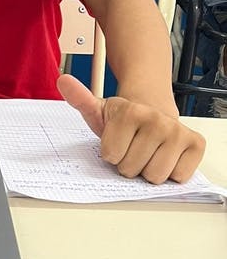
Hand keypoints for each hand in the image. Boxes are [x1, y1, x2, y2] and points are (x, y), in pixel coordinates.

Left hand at [56, 74, 205, 183]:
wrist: (153, 111)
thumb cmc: (124, 120)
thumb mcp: (98, 110)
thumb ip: (80, 98)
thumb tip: (63, 81)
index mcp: (131, 112)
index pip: (110, 156)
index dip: (111, 153)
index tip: (118, 140)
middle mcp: (157, 119)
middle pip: (131, 169)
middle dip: (129, 164)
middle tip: (134, 148)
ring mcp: (178, 132)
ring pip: (154, 176)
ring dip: (149, 170)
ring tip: (148, 153)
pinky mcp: (196, 144)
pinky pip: (178, 177)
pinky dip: (171, 172)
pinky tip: (166, 156)